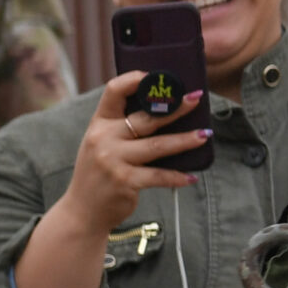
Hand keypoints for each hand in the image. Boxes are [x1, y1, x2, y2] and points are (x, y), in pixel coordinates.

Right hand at [63, 72, 210, 236]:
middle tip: (196, 99)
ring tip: (206, 134)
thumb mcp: (102, 144)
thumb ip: (124, 128)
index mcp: (99, 123)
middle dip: (175, 107)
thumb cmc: (100, 173)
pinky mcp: (125, 181)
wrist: (82, 211)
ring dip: (185, 140)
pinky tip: (192, 176)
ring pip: (158, 145)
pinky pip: (159, 175)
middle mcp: (104, 138)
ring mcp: (113, 160)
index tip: (158, 76)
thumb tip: (169, 112)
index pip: (114, 91)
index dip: (135, 79)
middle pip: (146, 118)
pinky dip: (177, 176)